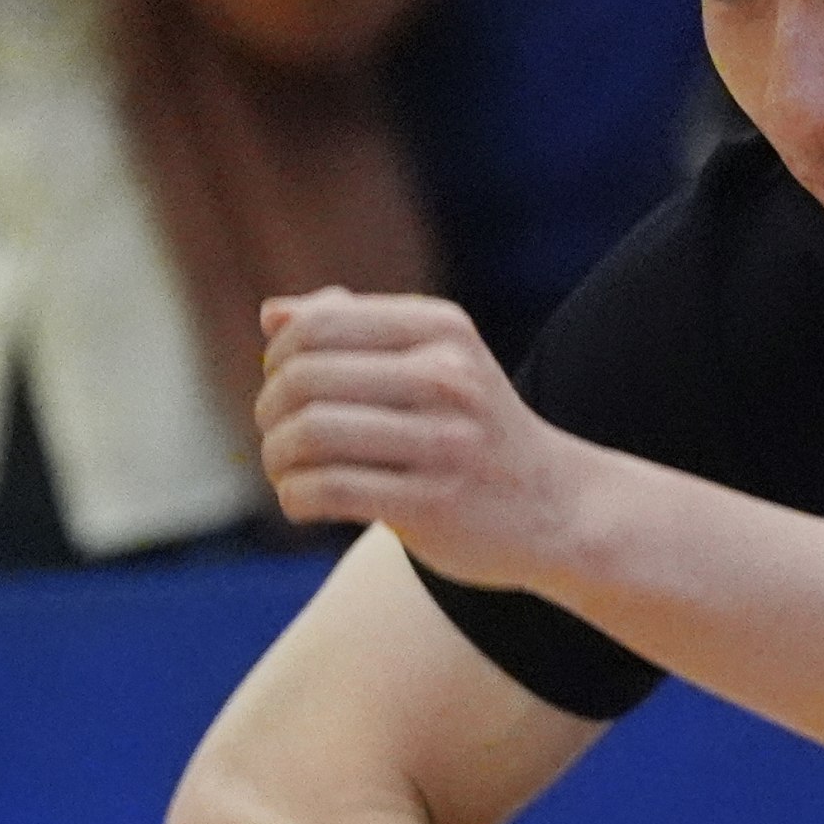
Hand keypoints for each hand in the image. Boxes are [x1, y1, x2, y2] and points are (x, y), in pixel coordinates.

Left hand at [255, 290, 595, 590]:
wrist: (553, 507)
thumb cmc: (470, 427)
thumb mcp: (432, 360)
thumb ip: (355, 329)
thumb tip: (273, 316)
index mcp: (442, 329)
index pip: (319, 324)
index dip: (279, 357)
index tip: (282, 387)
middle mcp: (447, 377)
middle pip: (305, 379)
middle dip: (270, 411)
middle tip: (277, 435)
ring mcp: (445, 443)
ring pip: (310, 435)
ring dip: (277, 458)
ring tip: (286, 472)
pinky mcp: (432, 504)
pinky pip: (328, 491)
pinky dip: (295, 497)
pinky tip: (303, 502)